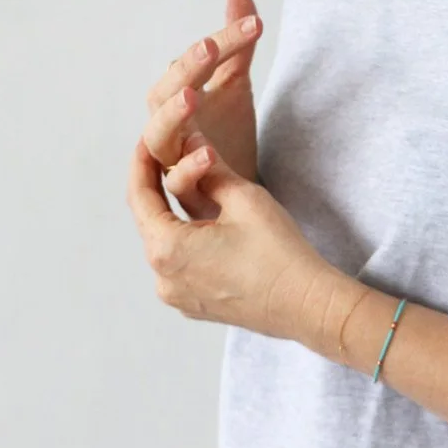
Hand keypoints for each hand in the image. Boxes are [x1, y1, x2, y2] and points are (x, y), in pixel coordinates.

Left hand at [126, 131, 335, 341]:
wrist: (307, 305)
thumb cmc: (278, 253)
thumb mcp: (243, 198)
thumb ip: (209, 170)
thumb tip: (191, 144)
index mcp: (167, 250)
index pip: (140, 197)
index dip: (141, 164)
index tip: (146, 141)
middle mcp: (164, 279)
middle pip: (150, 222)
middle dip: (156, 188)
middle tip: (166, 157)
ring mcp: (178, 297)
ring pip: (166, 245)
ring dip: (173, 216)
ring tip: (187, 187)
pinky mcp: (195, 305)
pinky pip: (180, 267)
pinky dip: (186, 243)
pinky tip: (205, 225)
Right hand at [143, 0, 263, 220]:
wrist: (233, 192)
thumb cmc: (226, 136)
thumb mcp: (234, 86)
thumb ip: (236, 46)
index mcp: (177, 96)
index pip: (192, 62)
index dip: (221, 41)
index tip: (255, 24)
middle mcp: (168, 126)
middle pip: (164, 92)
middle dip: (186, 69)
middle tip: (209, 46)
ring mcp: (172, 159)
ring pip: (158, 137)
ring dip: (173, 115)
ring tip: (193, 96)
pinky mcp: (185, 193)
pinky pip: (177, 181)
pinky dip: (188, 168)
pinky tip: (208, 153)